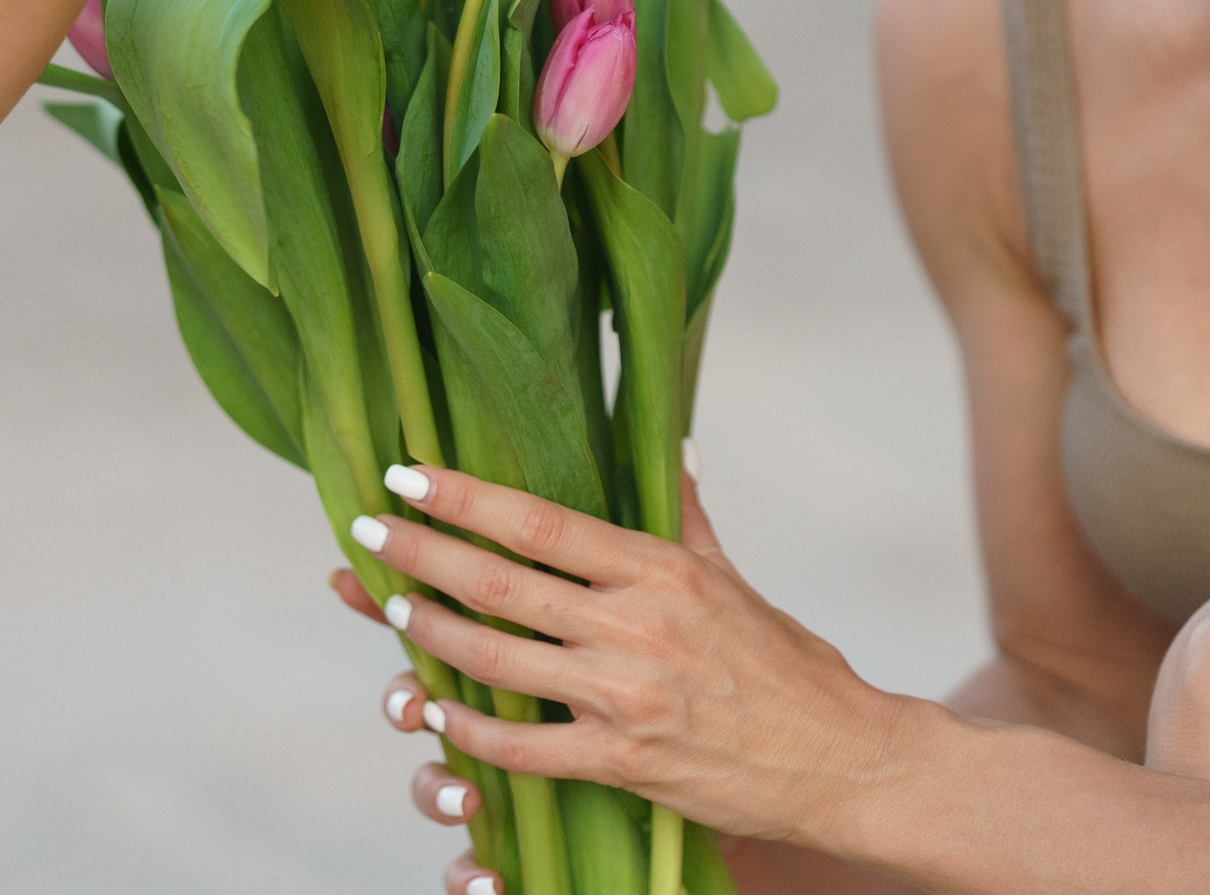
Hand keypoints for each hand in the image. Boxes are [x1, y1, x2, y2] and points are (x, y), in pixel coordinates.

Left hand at [345, 465, 912, 854]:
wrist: (843, 761)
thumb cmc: (790, 667)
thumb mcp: (734, 577)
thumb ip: (687, 516)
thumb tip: (672, 447)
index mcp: (660, 569)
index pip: (539, 521)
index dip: (463, 495)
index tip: (408, 473)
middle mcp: (636, 625)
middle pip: (499, 582)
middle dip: (419, 554)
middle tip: (366, 532)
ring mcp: (625, 697)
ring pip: (496, 660)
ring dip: (431, 635)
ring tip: (390, 609)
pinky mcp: (622, 762)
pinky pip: (522, 746)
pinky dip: (468, 730)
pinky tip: (435, 710)